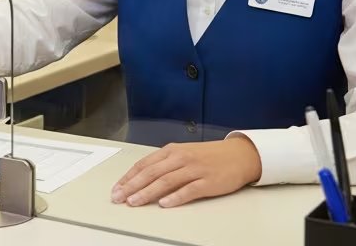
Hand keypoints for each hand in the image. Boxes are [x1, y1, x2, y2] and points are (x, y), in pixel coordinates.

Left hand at [110, 136, 262, 207]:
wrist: (239, 155)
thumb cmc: (208, 156)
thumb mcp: (183, 154)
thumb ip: (164, 164)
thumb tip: (140, 178)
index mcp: (172, 151)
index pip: (144, 164)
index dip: (128, 177)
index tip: (117, 188)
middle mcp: (181, 158)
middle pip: (151, 173)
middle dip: (132, 186)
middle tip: (119, 197)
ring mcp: (194, 170)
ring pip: (166, 181)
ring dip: (148, 192)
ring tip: (135, 202)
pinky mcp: (208, 182)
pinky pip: (189, 190)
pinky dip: (175, 197)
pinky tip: (164, 204)